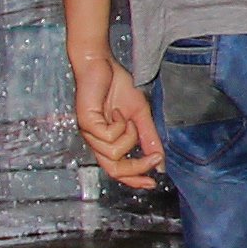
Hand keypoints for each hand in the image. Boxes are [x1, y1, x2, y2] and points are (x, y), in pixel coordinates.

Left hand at [67, 51, 165, 188]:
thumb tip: (160, 163)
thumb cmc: (116, 85)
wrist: (100, 63)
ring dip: (129, 137)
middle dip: (137, 167)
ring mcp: (89, 134)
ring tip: (126, 117)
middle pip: (115, 170)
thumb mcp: (140, 115)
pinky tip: (115, 111)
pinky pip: (109, 137)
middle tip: (155, 158)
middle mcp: (94, 142)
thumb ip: (148, 138)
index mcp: (105, 142)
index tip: (152, 184)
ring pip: (115, 154)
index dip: (134, 180)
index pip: (117, 170)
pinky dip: (119, 125)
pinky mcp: (86, 124)